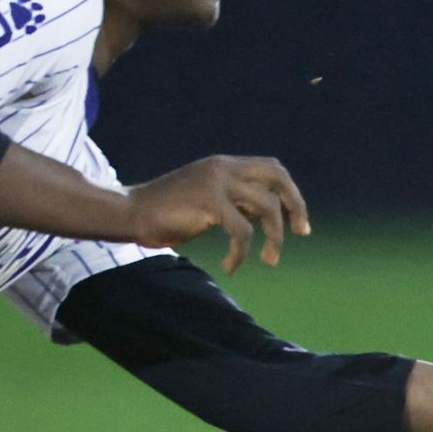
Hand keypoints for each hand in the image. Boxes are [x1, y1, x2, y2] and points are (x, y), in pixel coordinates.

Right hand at [122, 155, 309, 272]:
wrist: (130, 213)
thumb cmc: (165, 213)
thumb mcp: (207, 202)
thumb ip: (234, 202)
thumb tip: (264, 214)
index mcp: (224, 165)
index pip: (272, 169)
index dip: (290, 194)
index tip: (298, 223)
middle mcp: (223, 167)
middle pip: (278, 176)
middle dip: (296, 205)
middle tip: (302, 233)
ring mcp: (216, 182)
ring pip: (266, 206)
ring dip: (274, 237)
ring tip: (269, 261)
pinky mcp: (207, 202)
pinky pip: (241, 230)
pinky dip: (241, 252)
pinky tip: (231, 266)